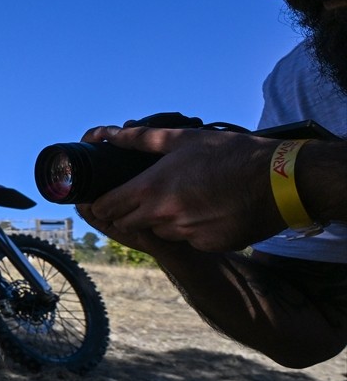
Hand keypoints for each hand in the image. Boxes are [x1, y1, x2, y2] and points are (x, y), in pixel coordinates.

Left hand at [76, 126, 282, 253]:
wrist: (280, 180)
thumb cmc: (231, 153)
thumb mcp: (184, 139)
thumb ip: (141, 139)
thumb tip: (109, 135)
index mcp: (151, 189)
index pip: (107, 208)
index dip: (101, 204)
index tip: (102, 199)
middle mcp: (164, 216)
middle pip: (128, 224)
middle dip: (129, 212)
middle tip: (144, 196)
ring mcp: (186, 234)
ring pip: (158, 231)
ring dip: (161, 219)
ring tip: (182, 197)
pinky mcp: (207, 244)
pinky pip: (187, 238)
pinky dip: (189, 227)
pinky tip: (206, 208)